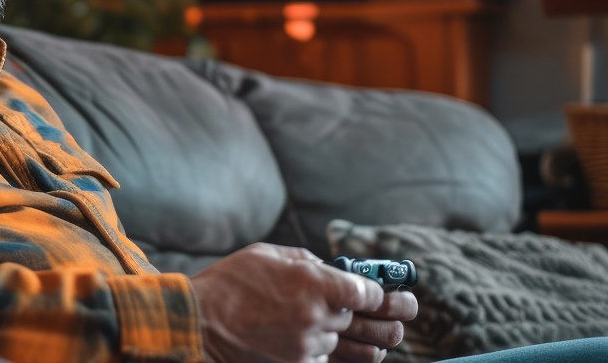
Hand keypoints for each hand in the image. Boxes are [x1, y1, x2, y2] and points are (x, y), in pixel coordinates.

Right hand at [191, 243, 416, 362]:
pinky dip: (335, 354)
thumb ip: (307, 262)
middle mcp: (315, 316)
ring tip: (388, 337)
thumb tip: (331, 270)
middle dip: (390, 315)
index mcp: (313, 282)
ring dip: (367, 339)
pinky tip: (344, 347)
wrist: (200, 322)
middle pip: (366, 320)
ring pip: (349, 344)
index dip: (384, 293)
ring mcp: (307, 345)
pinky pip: (329, 361)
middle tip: (408, 311)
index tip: (391, 291)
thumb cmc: (231, 282)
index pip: (368, 293)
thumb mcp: (270, 255)